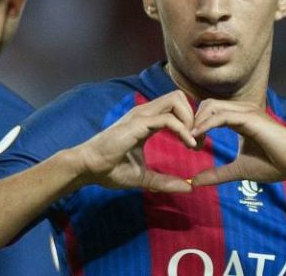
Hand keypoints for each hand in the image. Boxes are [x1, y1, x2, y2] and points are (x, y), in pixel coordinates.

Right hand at [77, 90, 195, 192]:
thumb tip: (188, 187)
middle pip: (178, 97)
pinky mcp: (138, 124)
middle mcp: (145, 113)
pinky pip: (168, 119)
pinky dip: (183, 130)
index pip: (175, 107)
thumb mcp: (144, 177)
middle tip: (198, 139)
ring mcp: (141, 116)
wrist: (88, 168)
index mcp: (146, 121)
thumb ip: (165, 181)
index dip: (190, 121)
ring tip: (193, 142)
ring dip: (190, 119)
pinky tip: (189, 144)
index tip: (196, 144)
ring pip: (176, 100)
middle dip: (194, 115)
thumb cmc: (110, 170)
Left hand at [190, 99, 285, 185]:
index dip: (196, 125)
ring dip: (197, 122)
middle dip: (192, 120)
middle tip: (188, 143)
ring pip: (212, 106)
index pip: (210, 112)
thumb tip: (195, 182)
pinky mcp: (251, 118)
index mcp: (240, 118)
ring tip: (191, 141)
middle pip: (207, 105)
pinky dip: (206, 125)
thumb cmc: (274, 165)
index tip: (189, 145)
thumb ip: (217, 174)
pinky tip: (197, 137)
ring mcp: (247, 112)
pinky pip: (222, 116)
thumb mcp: (239, 170)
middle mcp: (243, 110)